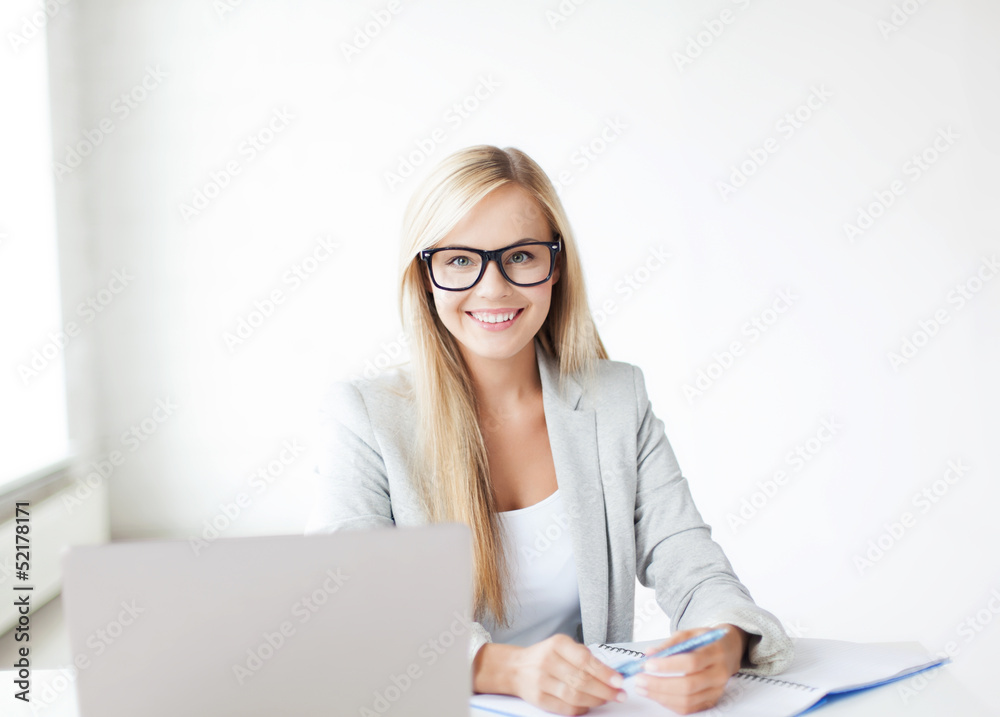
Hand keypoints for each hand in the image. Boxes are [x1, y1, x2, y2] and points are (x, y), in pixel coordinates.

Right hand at [474, 633, 626, 714]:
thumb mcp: (562, 646)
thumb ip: (584, 655)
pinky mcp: (539, 698)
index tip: (619, 680)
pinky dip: (581, 708)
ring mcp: (541, 681)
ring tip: (607, 699)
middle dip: (605, 690)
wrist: (515, 668)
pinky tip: (589, 705)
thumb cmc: (544, 656)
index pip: (585, 660)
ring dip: (595, 700)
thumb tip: (610, 671)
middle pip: (581, 680)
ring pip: (574, 696)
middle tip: (619, 694)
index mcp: (557, 644)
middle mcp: (548, 661)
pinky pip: (565, 707)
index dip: (604, 672)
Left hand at [632, 624, 747, 713]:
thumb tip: (649, 654)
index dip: (667, 666)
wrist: (729, 650)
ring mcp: (717, 690)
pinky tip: (656, 695)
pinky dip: (670, 703)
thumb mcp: (689, 634)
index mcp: (715, 652)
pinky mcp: (712, 700)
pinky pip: (689, 708)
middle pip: (688, 685)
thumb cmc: (705, 640)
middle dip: (659, 684)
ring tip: (643, 688)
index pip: (691, 662)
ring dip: (661, 696)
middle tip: (639, 679)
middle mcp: (719, 674)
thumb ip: (669, 644)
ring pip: (688, 700)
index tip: (647, 664)